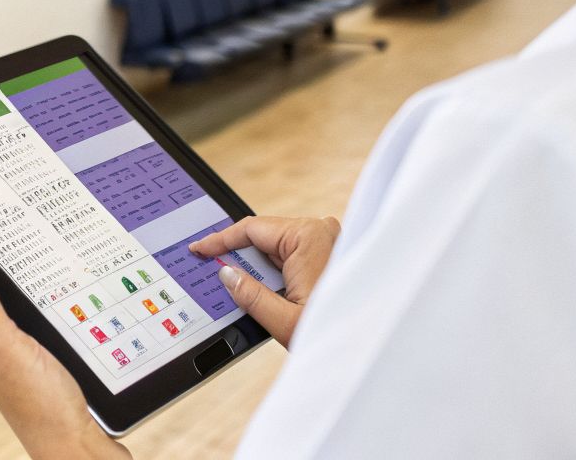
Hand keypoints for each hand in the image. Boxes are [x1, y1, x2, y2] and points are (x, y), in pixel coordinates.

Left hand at [0, 272, 130, 459]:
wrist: (81, 450)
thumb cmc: (43, 406)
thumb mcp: (10, 350)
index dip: (12, 283)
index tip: (32, 263)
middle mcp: (7, 361)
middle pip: (24, 314)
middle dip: (43, 302)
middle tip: (64, 291)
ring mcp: (33, 372)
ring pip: (48, 329)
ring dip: (64, 321)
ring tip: (78, 318)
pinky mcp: (59, 380)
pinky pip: (66, 346)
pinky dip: (77, 339)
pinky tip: (88, 338)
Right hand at [188, 215, 340, 347]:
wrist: (377, 346)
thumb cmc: (341, 333)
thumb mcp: (284, 320)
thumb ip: (249, 294)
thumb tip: (225, 274)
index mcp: (309, 236)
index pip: (251, 229)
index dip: (219, 240)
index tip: (198, 248)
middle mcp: (321, 231)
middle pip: (264, 237)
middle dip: (237, 255)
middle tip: (209, 267)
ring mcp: (329, 240)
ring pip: (277, 247)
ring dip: (257, 266)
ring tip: (237, 284)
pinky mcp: (331, 253)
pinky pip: (293, 255)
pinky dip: (274, 270)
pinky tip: (262, 287)